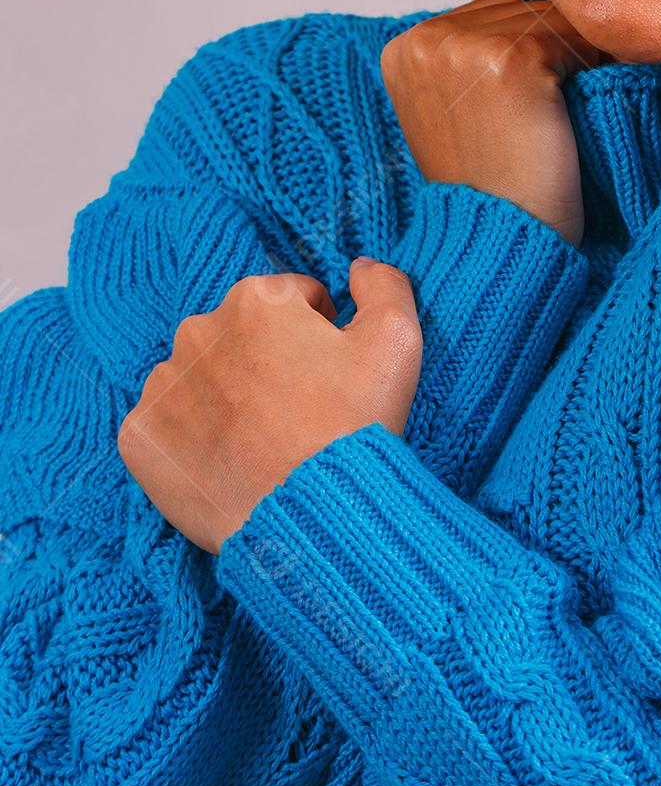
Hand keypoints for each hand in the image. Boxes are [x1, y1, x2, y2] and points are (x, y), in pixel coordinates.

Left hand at [117, 258, 422, 554]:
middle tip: (299, 411)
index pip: (294, 301)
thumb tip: (359, 267)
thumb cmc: (354, 426)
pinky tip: (227, 461)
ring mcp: (163, 385)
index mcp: (256, 298)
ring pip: (203, 377)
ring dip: (228, 396)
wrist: (310, 519)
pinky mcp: (139, 436)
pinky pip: (168, 424)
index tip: (330, 377)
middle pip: (243, 336)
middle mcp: (198, 329)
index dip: (321, 336)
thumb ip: (383, 285)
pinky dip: (193, 437)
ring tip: (264, 440)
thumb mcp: (396, 341)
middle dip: (269, 361)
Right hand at [380, 0, 601, 247]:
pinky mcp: (509, 59)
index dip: (516, 52)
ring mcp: (463, 46)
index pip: (486, 12)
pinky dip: (586, 65)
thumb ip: (469, 39)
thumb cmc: (490, 178)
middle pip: (515, 8)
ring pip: (545, 16)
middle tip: (538, 112)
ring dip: (567, 56)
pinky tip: (566, 108)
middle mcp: (424, 39)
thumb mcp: (459, 105)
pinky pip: (571, 34)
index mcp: (402, 48)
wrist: (501, 236)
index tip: (511, 106)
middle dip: (543, 49)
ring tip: (550, 112)